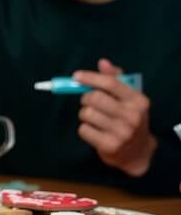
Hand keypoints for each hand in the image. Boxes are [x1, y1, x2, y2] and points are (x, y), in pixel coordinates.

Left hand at [74, 58, 156, 176]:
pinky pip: (83, 130)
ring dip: (85, 115)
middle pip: (94, 97)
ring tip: (95, 119)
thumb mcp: (128, 99)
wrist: (137, 152)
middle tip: (90, 103)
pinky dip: (85, 129)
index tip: (76, 76)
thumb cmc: (129, 119)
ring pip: (86, 113)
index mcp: (138, 101)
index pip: (111, 83)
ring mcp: (122, 132)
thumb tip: (102, 62)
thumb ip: (116, 79)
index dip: (90, 77)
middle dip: (86, 98)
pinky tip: (95, 132)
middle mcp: (132, 116)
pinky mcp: (109, 145)